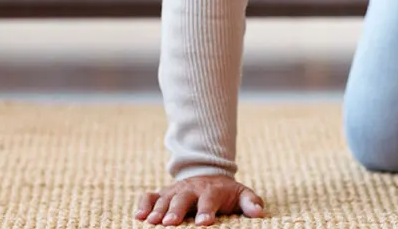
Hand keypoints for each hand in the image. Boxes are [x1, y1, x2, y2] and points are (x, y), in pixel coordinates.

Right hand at [133, 176, 264, 225]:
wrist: (208, 174)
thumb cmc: (226, 191)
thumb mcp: (241, 193)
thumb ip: (251, 202)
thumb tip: (259, 213)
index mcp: (211, 190)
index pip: (209, 200)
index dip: (206, 211)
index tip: (205, 222)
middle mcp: (191, 189)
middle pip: (182, 199)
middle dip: (176, 210)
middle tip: (171, 223)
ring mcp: (175, 190)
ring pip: (164, 198)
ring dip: (157, 210)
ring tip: (152, 222)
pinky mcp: (162, 193)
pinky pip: (149, 196)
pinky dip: (143, 204)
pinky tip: (139, 216)